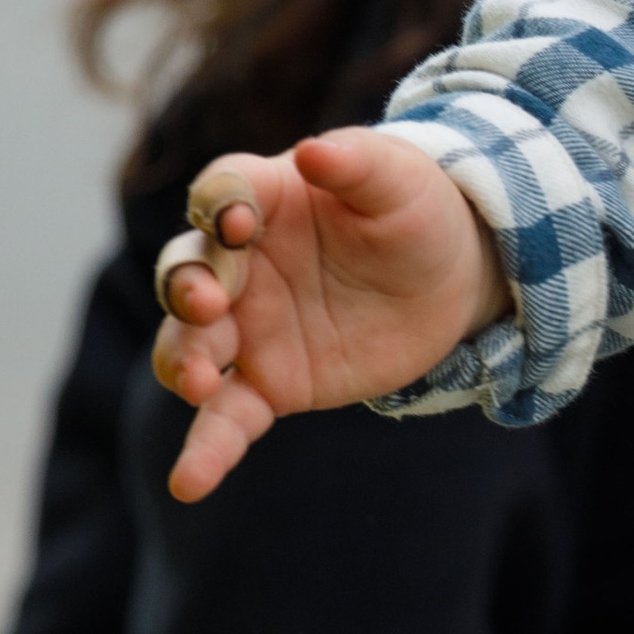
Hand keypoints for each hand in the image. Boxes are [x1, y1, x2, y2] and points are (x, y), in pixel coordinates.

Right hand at [149, 128, 509, 502]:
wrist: (451, 279)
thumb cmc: (417, 211)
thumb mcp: (400, 178)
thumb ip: (358, 162)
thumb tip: (316, 150)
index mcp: (262, 198)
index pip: (220, 194)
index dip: (218, 206)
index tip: (235, 223)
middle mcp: (238, 263)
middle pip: (187, 271)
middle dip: (187, 288)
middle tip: (208, 304)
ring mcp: (247, 328)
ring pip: (190, 344)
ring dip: (182, 359)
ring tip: (196, 381)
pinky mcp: (269, 384)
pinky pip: (226, 418)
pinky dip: (205, 450)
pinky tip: (188, 482)